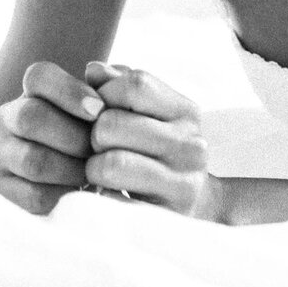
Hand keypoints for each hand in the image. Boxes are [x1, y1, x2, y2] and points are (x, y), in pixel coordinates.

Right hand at [0, 61, 104, 214]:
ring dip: (71, 169)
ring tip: (93, 173)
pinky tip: (81, 192)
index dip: (69, 91)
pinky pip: (32, 194)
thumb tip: (96, 70)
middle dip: (73, 136)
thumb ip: (110, 86)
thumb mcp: (109, 109)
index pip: (38, 76)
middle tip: (97, 149)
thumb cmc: (100, 137)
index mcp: (32, 92)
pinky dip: (64, 195)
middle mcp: (8, 118)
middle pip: (30, 117)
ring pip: (31, 159)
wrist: (86, 184)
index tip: (99, 110)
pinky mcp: (1, 188)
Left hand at [82, 61, 223, 222]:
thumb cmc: (159, 151)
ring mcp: (181, 182)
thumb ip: (122, 86)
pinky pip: (112, 203)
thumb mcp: (150, 114)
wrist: (194, 204)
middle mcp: (191, 144)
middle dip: (93, 135)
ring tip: (102, 171)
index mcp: (187, 112)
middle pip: (112, 124)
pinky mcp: (163, 216)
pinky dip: (100, 197)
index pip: (135, 83)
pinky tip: (107, 195)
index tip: (101, 110)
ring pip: (109, 163)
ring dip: (93, 168)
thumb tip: (94, 70)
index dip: (105, 94)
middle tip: (99, 148)